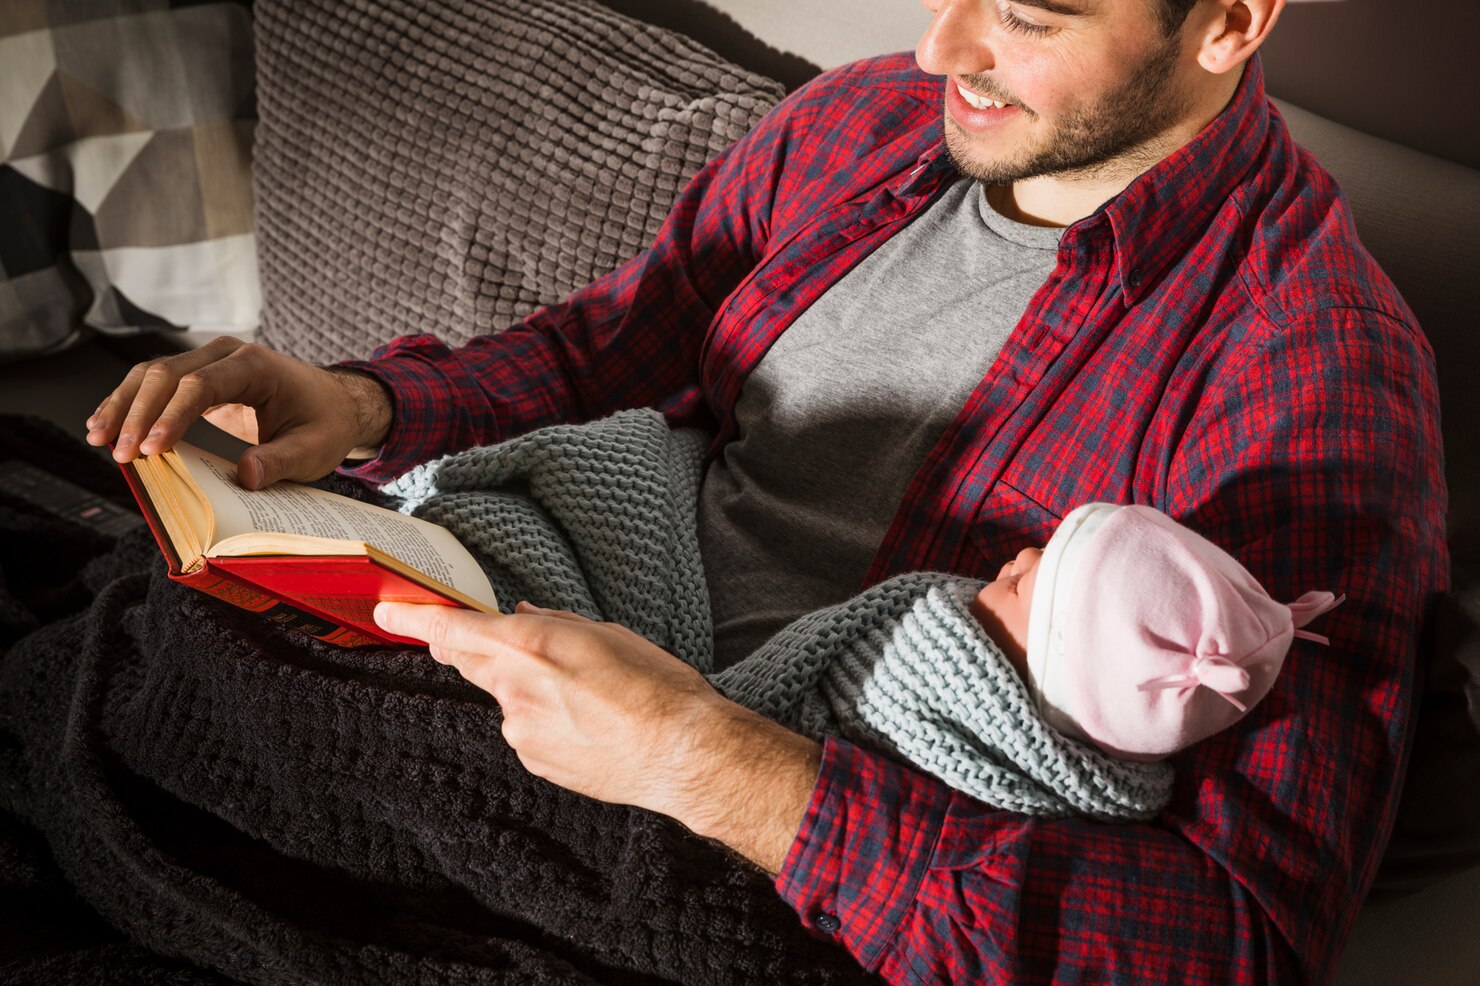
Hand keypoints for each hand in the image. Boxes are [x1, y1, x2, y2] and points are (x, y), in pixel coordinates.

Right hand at [84, 336, 391, 489]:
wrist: (334, 404)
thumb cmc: (325, 424)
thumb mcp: (314, 449)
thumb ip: (282, 461)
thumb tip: (247, 475)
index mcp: (256, 366)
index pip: (202, 385)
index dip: (172, 416)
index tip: (151, 449)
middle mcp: (227, 355)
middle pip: (166, 374)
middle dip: (138, 414)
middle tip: (117, 453)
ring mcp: (209, 361)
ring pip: (151, 374)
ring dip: (123, 406)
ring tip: (98, 438)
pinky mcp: (198, 378)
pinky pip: (156, 385)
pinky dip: (131, 404)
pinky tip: (106, 425)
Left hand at [374, 600, 822, 872]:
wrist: (683, 754)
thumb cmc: (656, 686)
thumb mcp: (608, 634)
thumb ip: (555, 624)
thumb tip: (521, 616)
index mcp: (530, 646)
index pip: (454, 629)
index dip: (415, 618)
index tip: (388, 611)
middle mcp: (514, 689)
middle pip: (470, 661)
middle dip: (473, 648)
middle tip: (505, 645)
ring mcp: (519, 729)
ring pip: (506, 697)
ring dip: (526, 688)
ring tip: (586, 695)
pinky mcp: (533, 760)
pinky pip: (524, 728)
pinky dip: (543, 719)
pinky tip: (587, 723)